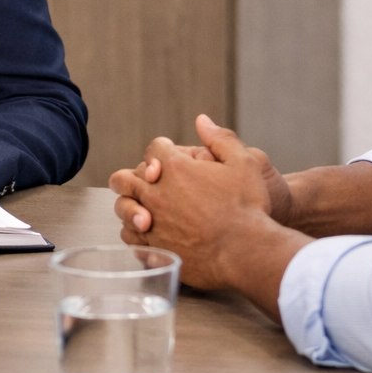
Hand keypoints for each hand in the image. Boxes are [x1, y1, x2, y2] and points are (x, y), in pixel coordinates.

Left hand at [112, 115, 293, 233]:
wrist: (247, 252)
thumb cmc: (249, 206)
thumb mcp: (245, 162)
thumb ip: (220, 138)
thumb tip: (202, 120)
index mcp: (175, 168)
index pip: (154, 149)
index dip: (164, 149)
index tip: (171, 156)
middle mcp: (156, 194)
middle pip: (124, 178)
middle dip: (133, 175)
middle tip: (146, 180)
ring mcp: (151, 223)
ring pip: (123, 208)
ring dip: (130, 204)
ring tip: (143, 207)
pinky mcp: (153, 248)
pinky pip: (130, 236)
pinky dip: (135, 231)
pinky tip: (148, 230)